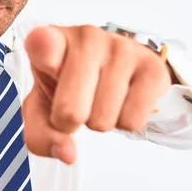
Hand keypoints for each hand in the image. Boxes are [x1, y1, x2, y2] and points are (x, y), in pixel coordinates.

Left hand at [22, 25, 170, 164]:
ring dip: (100, 120)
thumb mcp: (42, 108)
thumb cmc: (68, 84)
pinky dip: (125, 121)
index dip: (45, 55)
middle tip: (77, 103)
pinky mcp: (151, 66)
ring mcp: (121, 48)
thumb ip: (40, 135)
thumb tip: (67, 153)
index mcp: (52, 41)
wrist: (111, 68)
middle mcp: (86, 36)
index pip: (43, 43)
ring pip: (103, 119)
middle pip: (71, 110)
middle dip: (71, 122)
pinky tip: (122, 98)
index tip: (46, 56)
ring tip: (100, 97)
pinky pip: (132, 121)